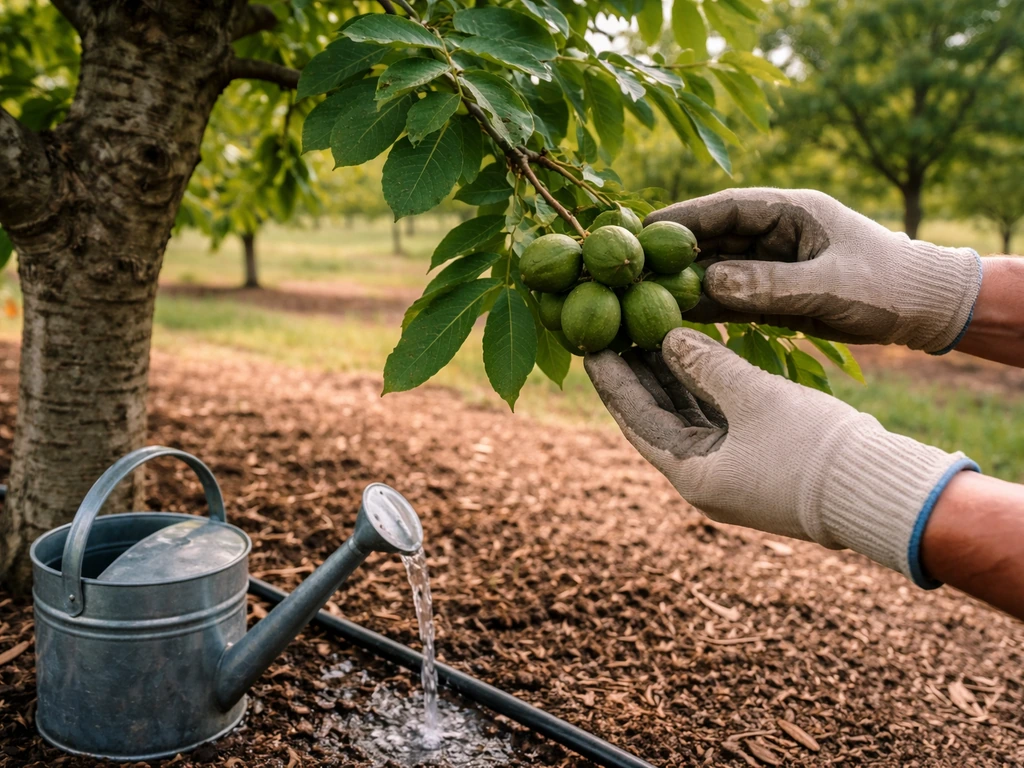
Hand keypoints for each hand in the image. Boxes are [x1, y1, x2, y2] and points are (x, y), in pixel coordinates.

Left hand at [585, 328, 977, 585]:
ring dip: (668, 375)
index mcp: (692, 476)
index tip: (591, 343)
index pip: (637, 420)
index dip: (613, 380)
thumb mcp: (754, 397)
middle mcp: (703, 478)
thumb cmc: (813, 447)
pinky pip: (716, 414)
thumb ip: (706, 364)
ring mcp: (730, 469)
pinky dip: (702, 383)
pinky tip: (692, 348)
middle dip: (636, 372)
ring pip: (687, 413)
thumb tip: (667, 337)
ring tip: (645, 329)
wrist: (881, 488)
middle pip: (656, 416)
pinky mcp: (756, 457)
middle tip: (612, 328)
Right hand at [648, 188, 981, 352]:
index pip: (725, 209)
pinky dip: (703, 306)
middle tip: (627, 268)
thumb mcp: (829, 284)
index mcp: (790, 211)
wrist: (923, 309)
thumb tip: (708, 282)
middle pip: (711, 239)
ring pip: (715, 270)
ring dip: (682, 283)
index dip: (681, 218)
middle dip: (671, 254)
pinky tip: (672, 319)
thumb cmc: (886, 285)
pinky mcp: (773, 293)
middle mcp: (774, 233)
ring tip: (639, 298)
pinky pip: (729, 297)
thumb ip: (770, 284)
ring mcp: (771, 264)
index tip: (641, 230)